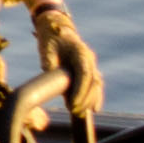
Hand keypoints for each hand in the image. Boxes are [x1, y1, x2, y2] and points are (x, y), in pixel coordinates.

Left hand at [33, 5, 102, 125]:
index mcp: (80, 51)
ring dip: (90, 100)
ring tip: (80, 113)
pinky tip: (93, 109)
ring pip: (97, 85)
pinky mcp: (89, 70)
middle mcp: (89, 58)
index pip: (84, 73)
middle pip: (93, 82)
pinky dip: (95, 97)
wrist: (56, 29)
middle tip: (74, 111)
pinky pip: (95, 85)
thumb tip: (54, 85)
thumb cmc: (50, 40)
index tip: (72, 104)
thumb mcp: (46, 51)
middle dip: (85, 99)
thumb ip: (51, 66)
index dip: (80, 90)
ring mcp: (91, 64)